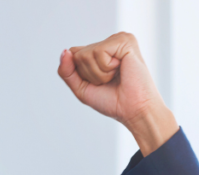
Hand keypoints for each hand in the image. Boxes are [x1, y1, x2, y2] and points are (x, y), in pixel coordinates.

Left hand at [57, 32, 178, 154]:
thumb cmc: (112, 101)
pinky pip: (98, 51)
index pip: (72, 55)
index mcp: (101, 51)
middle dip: (89, 75)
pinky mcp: (125, 40)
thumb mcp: (81, 88)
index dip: (80, 74)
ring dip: (98, 73)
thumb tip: (65, 51)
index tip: (99, 83)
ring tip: (116, 76)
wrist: (134, 111)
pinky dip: (106, 68)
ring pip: (86, 54)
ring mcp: (118, 39)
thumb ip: (66, 71)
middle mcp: (109, 42)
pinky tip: (121, 69)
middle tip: (110, 81)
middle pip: (77, 55)